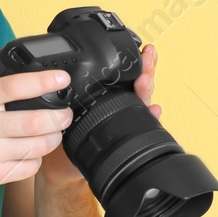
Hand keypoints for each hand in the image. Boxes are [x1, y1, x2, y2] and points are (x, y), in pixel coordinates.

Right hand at [0, 48, 74, 199]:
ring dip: (54, 137)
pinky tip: (34, 151)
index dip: (44, 81)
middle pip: (36, 120)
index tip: (61, 78)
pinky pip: (29, 168)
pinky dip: (37, 159)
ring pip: (37, 146)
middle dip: (60, 115)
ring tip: (55, 130)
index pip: (16, 86)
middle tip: (66, 112)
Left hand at [38, 43, 162, 188]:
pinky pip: (144, 124)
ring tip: (146, 79)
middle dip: (146, 68)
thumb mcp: (67, 107)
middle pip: (138, 81)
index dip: (135, 60)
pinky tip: (154, 110)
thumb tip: (62, 67)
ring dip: (147, 88)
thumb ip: (73, 90)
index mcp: (105, 93)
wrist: (63, 167)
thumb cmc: (63, 135)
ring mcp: (127, 118)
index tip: (142, 49)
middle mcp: (120, 103)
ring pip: (142, 99)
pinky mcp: (129, 134)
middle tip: (148, 58)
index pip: (124, 72)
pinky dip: (151, 117)